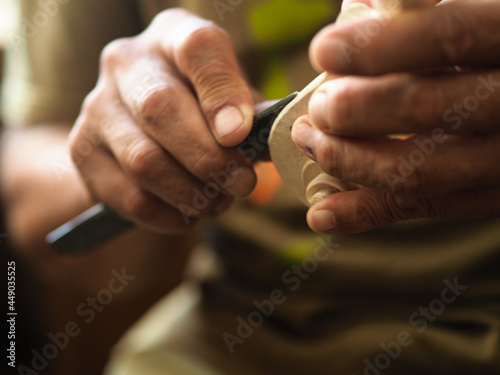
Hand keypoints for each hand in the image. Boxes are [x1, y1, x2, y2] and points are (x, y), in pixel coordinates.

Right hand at [69, 9, 256, 232]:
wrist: (143, 127)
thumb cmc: (200, 110)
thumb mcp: (231, 101)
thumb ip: (254, 117)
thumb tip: (270, 144)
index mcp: (172, 37)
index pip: (197, 49)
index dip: (223, 92)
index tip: (240, 135)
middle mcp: (127, 62)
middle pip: (161, 109)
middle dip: (210, 159)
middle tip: (240, 183)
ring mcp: (97, 106)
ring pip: (144, 160)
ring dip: (191, 193)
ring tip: (218, 202)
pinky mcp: (83, 150)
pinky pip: (128, 195)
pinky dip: (166, 214)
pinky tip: (188, 214)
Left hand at [292, 0, 499, 233]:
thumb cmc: (486, 39)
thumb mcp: (473, 7)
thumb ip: (417, 10)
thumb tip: (352, 17)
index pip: (449, 36)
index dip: (377, 46)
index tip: (322, 51)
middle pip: (424, 107)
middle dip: (351, 108)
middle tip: (318, 105)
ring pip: (417, 172)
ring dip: (347, 160)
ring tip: (308, 140)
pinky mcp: (489, 195)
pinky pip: (423, 207)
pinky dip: (365, 212)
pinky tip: (320, 214)